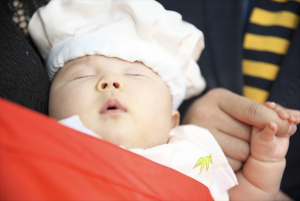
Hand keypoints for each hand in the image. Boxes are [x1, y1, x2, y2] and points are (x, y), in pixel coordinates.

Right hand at [182, 88, 296, 170]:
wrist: (190, 141)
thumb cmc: (220, 123)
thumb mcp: (237, 112)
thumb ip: (263, 114)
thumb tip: (296, 117)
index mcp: (217, 98)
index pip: (253, 110)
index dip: (275, 120)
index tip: (291, 125)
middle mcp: (205, 112)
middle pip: (250, 133)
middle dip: (254, 139)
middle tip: (242, 136)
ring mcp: (199, 133)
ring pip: (242, 151)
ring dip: (244, 154)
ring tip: (229, 146)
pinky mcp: (197, 152)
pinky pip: (230, 164)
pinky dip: (233, 163)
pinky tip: (223, 156)